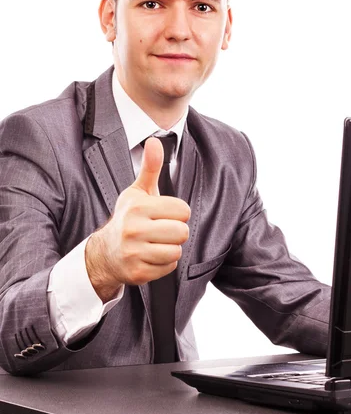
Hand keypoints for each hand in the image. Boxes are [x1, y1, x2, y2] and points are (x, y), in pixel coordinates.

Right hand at [86, 137, 190, 301]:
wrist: (105, 252)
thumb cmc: (127, 218)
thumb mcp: (137, 192)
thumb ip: (150, 168)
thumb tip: (155, 141)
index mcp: (138, 208)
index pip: (182, 210)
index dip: (177, 213)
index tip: (164, 214)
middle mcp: (135, 230)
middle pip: (182, 232)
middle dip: (176, 231)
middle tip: (161, 230)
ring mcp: (135, 252)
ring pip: (176, 251)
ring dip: (170, 248)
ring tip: (156, 243)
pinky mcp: (138, 273)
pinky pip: (169, 268)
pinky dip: (164, 264)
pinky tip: (151, 256)